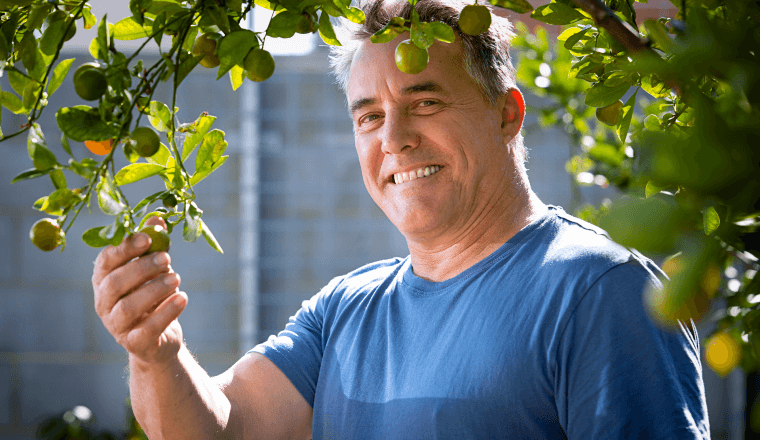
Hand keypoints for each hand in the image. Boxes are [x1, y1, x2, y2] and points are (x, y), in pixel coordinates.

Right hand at [92, 217, 187, 365]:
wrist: (159, 338)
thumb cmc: (153, 296)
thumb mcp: (154, 269)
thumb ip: (154, 245)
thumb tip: (158, 218)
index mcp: (103, 280)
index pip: (106, 261)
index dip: (125, 248)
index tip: (147, 237)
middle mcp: (104, 303)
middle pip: (115, 283)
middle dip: (142, 268)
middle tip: (167, 258)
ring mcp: (116, 326)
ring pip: (129, 307)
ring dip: (155, 289)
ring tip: (176, 278)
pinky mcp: (134, 343)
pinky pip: (148, 329)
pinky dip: (167, 312)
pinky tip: (183, 298)